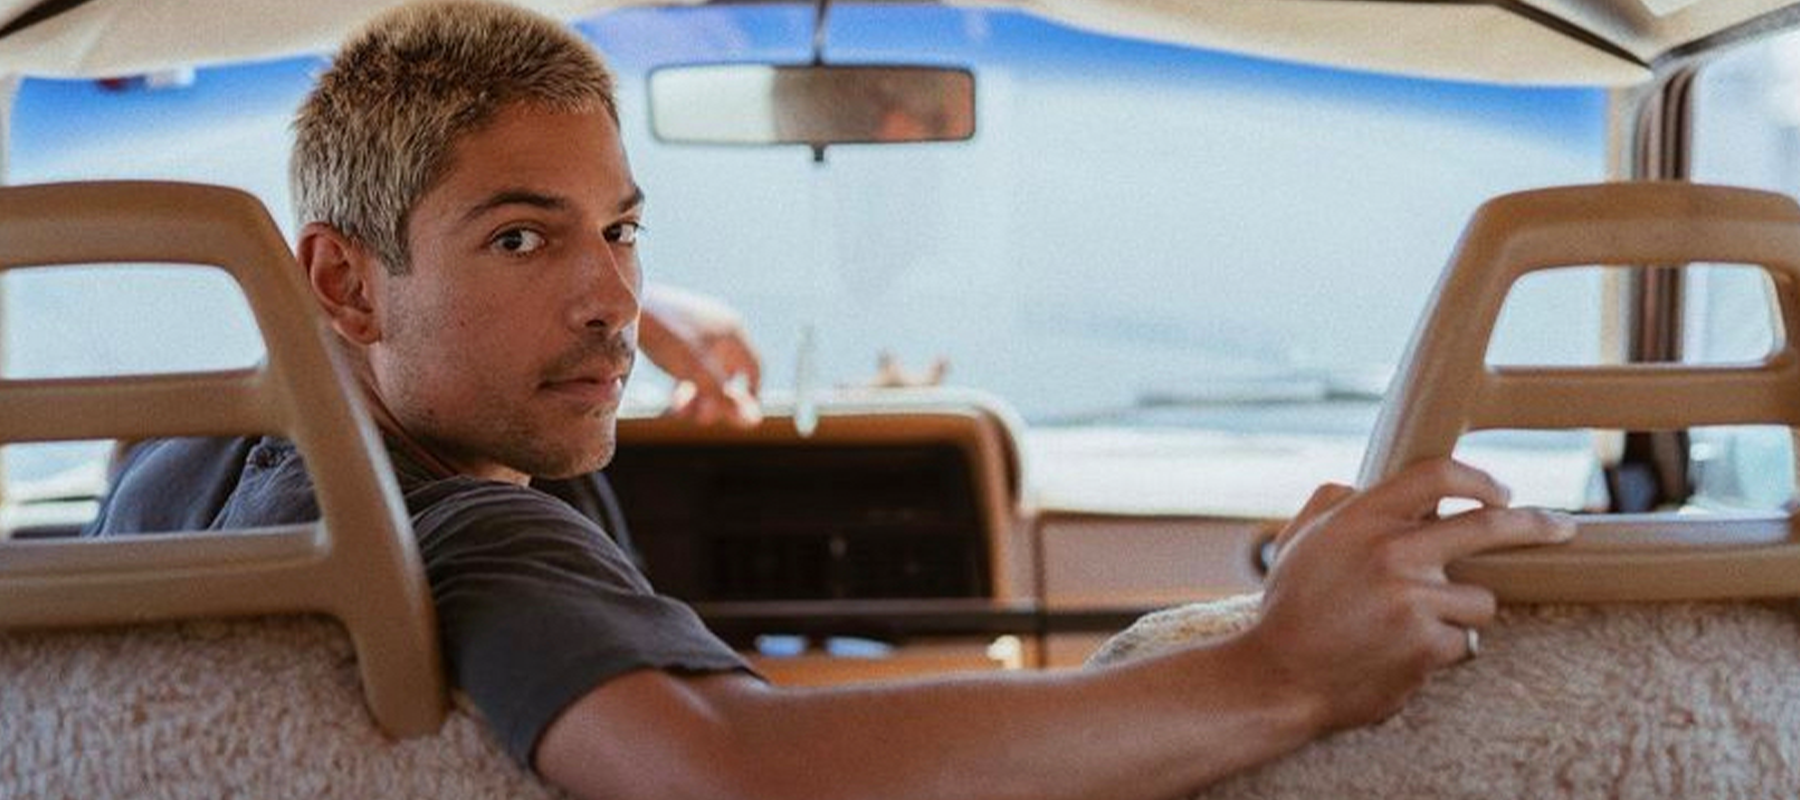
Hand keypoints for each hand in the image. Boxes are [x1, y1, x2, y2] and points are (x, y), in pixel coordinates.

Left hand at [638, 285, 762, 427]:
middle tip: (699, 418)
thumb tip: (754, 422)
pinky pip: (689, 361)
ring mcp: (697, 326)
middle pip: (728, 373)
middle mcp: (719, 326)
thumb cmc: (664, 336)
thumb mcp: (696, 372)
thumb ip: (724, 398)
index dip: (750, 397)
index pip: (754, 369)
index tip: (736, 419)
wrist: (622, 307)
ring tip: (679, 411)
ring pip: (706, 370)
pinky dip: (684, 381)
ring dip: (698, 395)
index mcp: (732, 330)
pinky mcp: (675, 328)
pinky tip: (670, 397)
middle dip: (715, 400)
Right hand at [1243, 459, 1574, 731]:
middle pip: (1489, 525)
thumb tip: (1369, 484)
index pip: (1438, 476)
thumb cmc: (1289, 607)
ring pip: (1480, 600)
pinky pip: (1465, 643)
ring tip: (1416, 627)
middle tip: (1562, 528)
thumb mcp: (1299, 539)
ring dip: (1460, 612)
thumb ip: (1334, 501)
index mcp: (1362, 518)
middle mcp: (1392, 551)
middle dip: (1536, 524)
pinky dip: (1444, 650)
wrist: (1279, 677)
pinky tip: (1404, 654)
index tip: (1501, 492)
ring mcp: (1413, 599)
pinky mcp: (1427, 645)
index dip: (1479, 479)